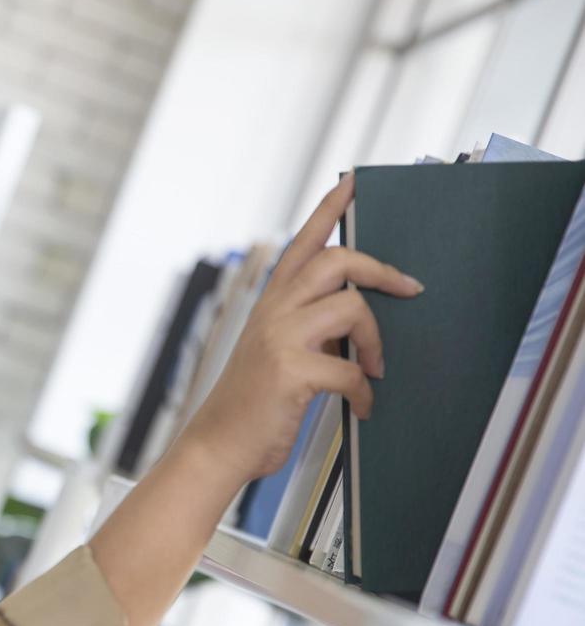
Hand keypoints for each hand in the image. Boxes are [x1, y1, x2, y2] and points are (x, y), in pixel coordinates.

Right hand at [178, 173, 424, 483]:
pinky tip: (361, 407)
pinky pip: (350, 371)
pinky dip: (364, 393)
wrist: (218, 443)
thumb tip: (359, 314)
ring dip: (375, 341)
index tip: (353, 182)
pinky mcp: (290, 372)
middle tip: (408, 290)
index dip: (330, 209)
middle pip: (337, 260)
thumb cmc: (252, 401)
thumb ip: (307, 324)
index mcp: (271, 302)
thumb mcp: (273, 350)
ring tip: (374, 368)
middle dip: (381, 271)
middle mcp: (273, 311)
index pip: (303, 242)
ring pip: (351, 308)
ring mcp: (279, 339)